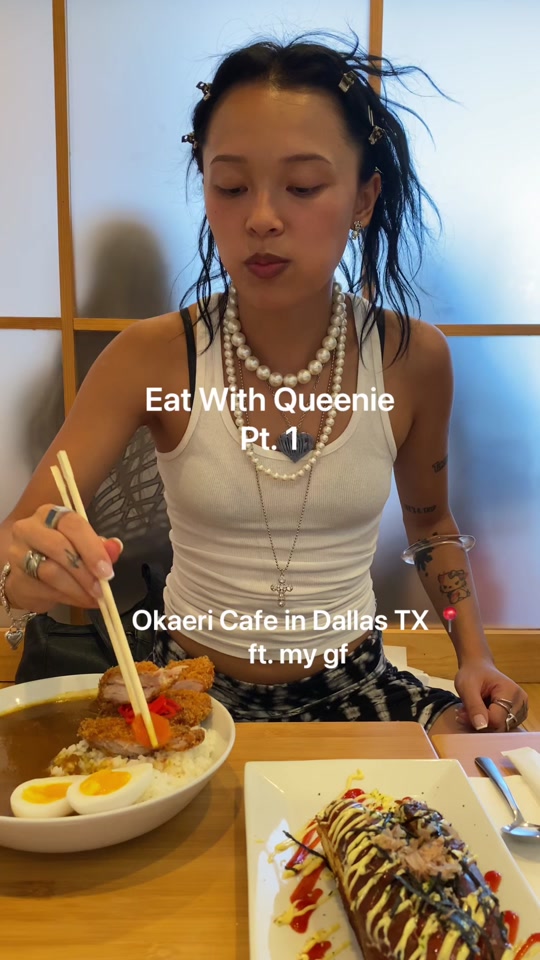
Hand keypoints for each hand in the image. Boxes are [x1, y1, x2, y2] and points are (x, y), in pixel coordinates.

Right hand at [5, 504, 123, 611]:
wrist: (28, 575)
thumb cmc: (59, 554)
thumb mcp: (82, 545)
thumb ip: (100, 546)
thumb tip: (115, 547)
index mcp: (50, 514)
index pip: (72, 524)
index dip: (92, 548)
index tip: (106, 571)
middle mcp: (29, 529)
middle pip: (58, 547)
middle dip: (85, 571)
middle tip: (101, 589)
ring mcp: (18, 554)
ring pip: (50, 572)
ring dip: (77, 589)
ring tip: (93, 598)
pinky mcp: (14, 579)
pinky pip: (44, 590)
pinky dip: (67, 599)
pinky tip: (79, 601)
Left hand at [453, 659, 528, 731]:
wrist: (479, 668)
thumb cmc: (473, 674)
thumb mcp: (467, 686)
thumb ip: (474, 706)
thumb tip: (481, 726)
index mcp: (511, 692)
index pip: (497, 719)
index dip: (478, 720)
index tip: (462, 713)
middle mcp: (520, 702)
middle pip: (500, 726)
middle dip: (479, 723)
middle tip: (463, 712)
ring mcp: (520, 709)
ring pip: (500, 728)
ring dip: (483, 724)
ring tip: (471, 710)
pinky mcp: (516, 715)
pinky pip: (501, 726)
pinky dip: (488, 723)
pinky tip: (480, 712)